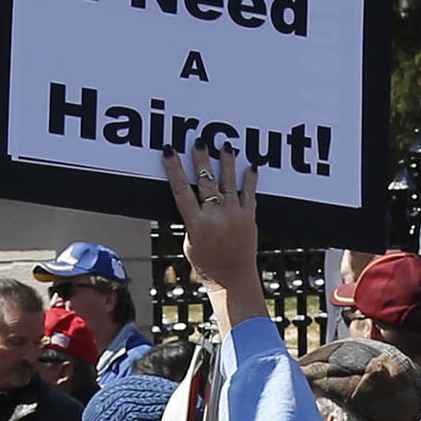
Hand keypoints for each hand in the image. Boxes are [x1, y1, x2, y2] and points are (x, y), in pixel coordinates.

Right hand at [162, 143, 265, 324]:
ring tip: (225, 146)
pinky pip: (250, 194)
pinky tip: (251, 166)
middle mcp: (216, 217)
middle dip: (201, 159)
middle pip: (206, 181)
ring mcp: (234, 215)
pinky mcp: (249, 217)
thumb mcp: (190, 243)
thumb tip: (191, 199)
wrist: (233, 280)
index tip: (169, 152)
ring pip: (229, 182)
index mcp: (196, 224)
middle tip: (198, 141)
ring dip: (226, 162)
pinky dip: (250, 179)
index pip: (181, 190)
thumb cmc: (207, 265)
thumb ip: (191, 220)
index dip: (174, 169)